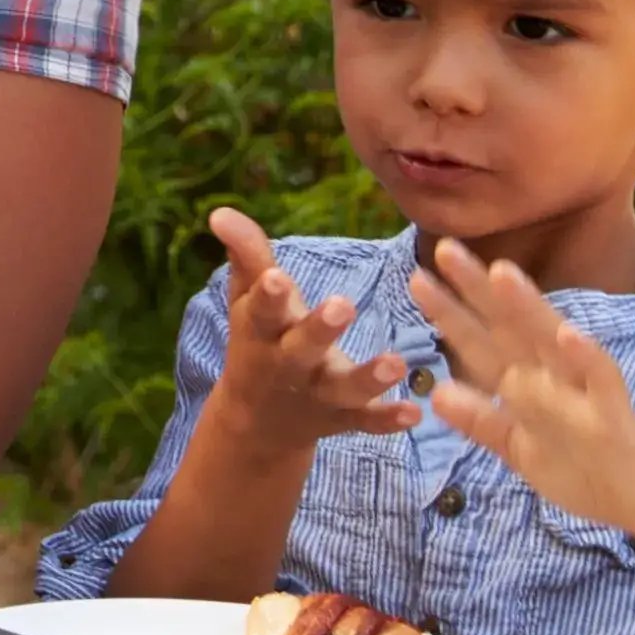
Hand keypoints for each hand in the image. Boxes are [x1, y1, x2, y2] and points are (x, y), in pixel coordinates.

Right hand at [195, 205, 417, 457]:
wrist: (256, 423)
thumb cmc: (257, 342)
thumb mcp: (245, 300)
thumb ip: (245, 255)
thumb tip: (221, 211)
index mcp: (262, 331)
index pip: (262, 310)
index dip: (268, 295)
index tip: (277, 277)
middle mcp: (288, 365)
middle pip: (302, 348)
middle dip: (320, 329)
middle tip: (343, 306)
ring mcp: (317, 395)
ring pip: (342, 388)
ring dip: (367, 378)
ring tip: (395, 364)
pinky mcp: (343, 417)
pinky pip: (367, 421)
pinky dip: (387, 419)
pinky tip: (414, 412)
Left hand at [410, 239, 634, 538]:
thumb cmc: (584, 467)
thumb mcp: (520, 448)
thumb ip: (482, 421)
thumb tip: (437, 394)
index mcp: (526, 384)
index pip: (481, 343)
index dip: (450, 312)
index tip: (416, 277)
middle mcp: (550, 378)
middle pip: (509, 328)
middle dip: (477, 291)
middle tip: (444, 248)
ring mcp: (582, 392)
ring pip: (551, 343)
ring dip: (529, 309)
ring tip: (502, 272)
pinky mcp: (612, 415)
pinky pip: (600, 382)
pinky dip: (585, 358)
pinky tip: (569, 334)